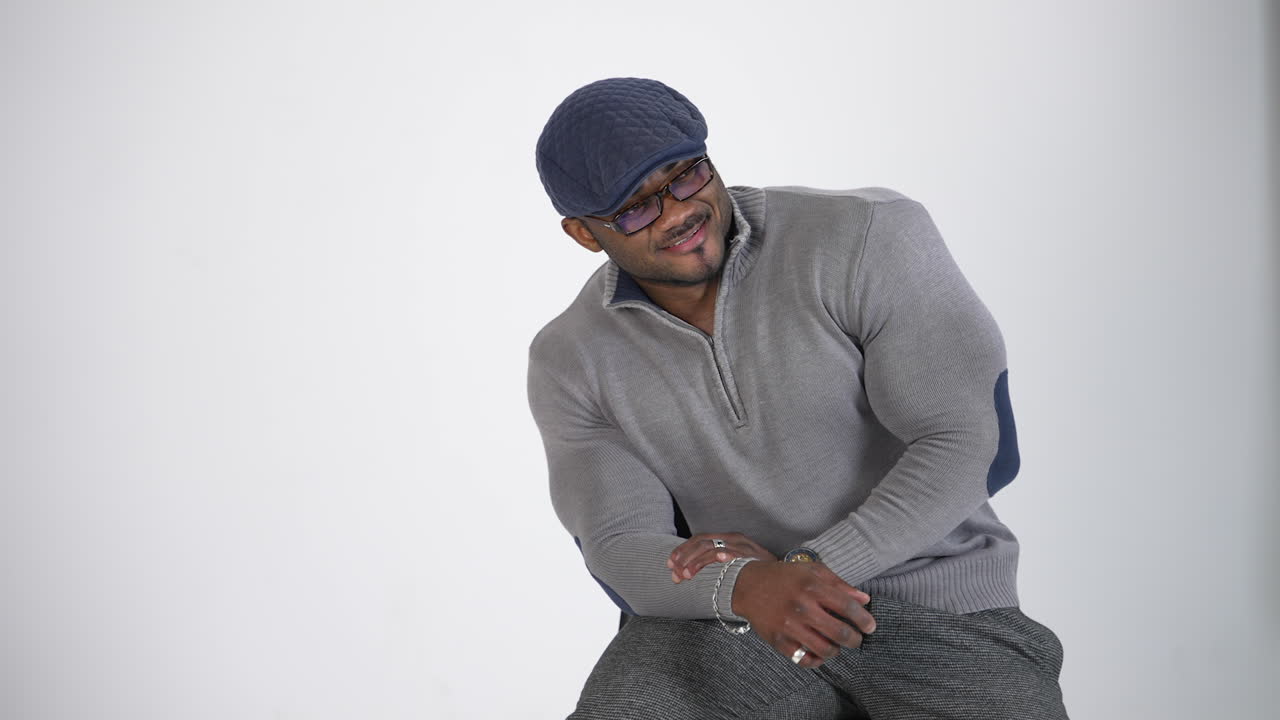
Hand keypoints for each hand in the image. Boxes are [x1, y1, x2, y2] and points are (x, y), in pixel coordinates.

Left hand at [666, 532, 777, 582]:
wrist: (781, 574)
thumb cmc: (755, 572)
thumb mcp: (734, 564)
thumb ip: (716, 565)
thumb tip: (691, 572)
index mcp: (726, 538)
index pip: (698, 539)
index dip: (682, 551)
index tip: (670, 564)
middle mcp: (732, 538)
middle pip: (701, 542)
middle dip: (683, 557)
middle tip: (673, 573)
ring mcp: (742, 546)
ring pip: (712, 548)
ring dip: (696, 563)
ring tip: (685, 575)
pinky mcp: (751, 554)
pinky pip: (734, 552)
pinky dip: (724, 554)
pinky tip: (716, 559)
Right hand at [731, 560, 875, 668]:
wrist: (747, 585)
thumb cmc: (784, 577)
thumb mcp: (812, 571)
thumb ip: (839, 584)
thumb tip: (864, 599)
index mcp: (812, 587)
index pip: (848, 607)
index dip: (864, 619)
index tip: (870, 626)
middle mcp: (802, 607)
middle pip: (840, 633)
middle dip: (854, 639)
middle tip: (856, 639)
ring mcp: (789, 626)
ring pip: (825, 649)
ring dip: (836, 650)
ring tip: (836, 645)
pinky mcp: (779, 641)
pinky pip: (805, 660)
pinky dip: (816, 660)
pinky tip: (819, 652)